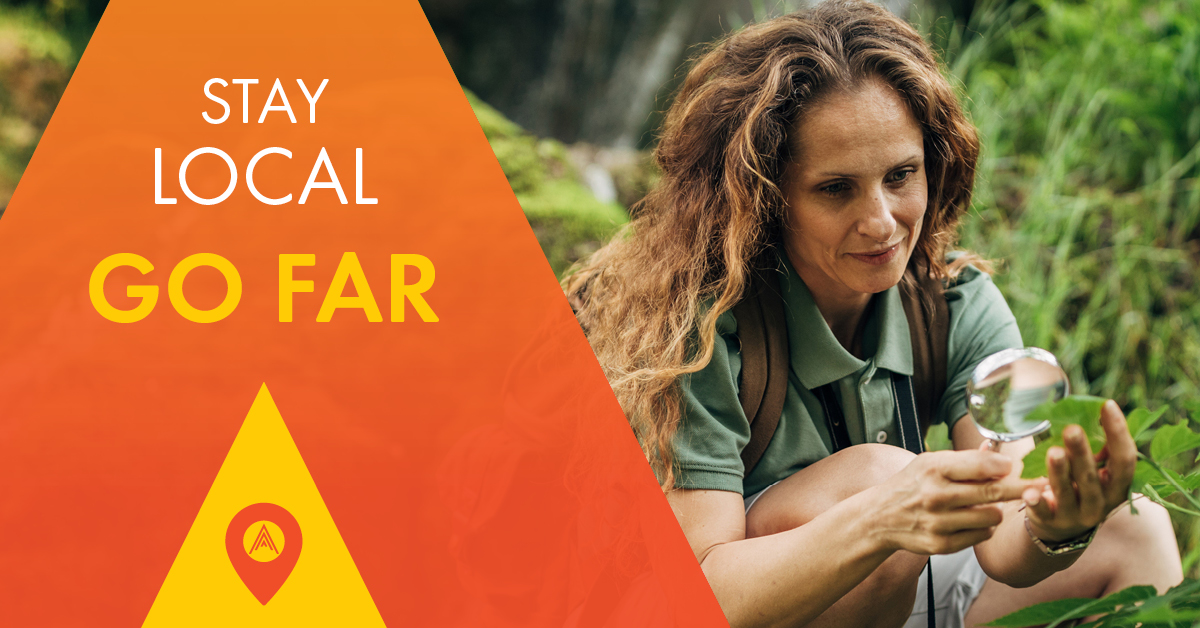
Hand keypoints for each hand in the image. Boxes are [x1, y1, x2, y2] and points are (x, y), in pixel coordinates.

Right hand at [873, 449, 1042, 554]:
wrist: (880, 517)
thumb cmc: (911, 484)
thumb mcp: (930, 462)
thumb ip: (966, 460)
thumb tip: (998, 452)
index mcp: (933, 468)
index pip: (981, 465)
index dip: (1004, 466)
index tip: (1016, 466)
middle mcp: (935, 495)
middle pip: (993, 492)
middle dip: (1022, 488)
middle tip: (1044, 485)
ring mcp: (939, 522)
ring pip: (993, 516)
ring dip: (996, 509)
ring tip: (984, 504)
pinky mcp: (942, 544)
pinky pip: (982, 535)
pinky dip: (983, 527)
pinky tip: (971, 520)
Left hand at [1023, 400, 1136, 542]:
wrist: (1064, 528)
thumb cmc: (1082, 487)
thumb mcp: (1096, 470)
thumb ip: (1098, 447)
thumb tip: (1096, 407)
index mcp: (1117, 487)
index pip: (1124, 460)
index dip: (1118, 433)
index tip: (1107, 405)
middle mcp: (1101, 504)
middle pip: (1092, 477)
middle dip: (1082, 453)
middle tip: (1072, 428)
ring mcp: (1076, 516)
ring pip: (1068, 492)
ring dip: (1060, 472)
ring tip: (1053, 451)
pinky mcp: (1050, 522)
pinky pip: (1043, 512)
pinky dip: (1036, 502)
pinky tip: (1029, 492)